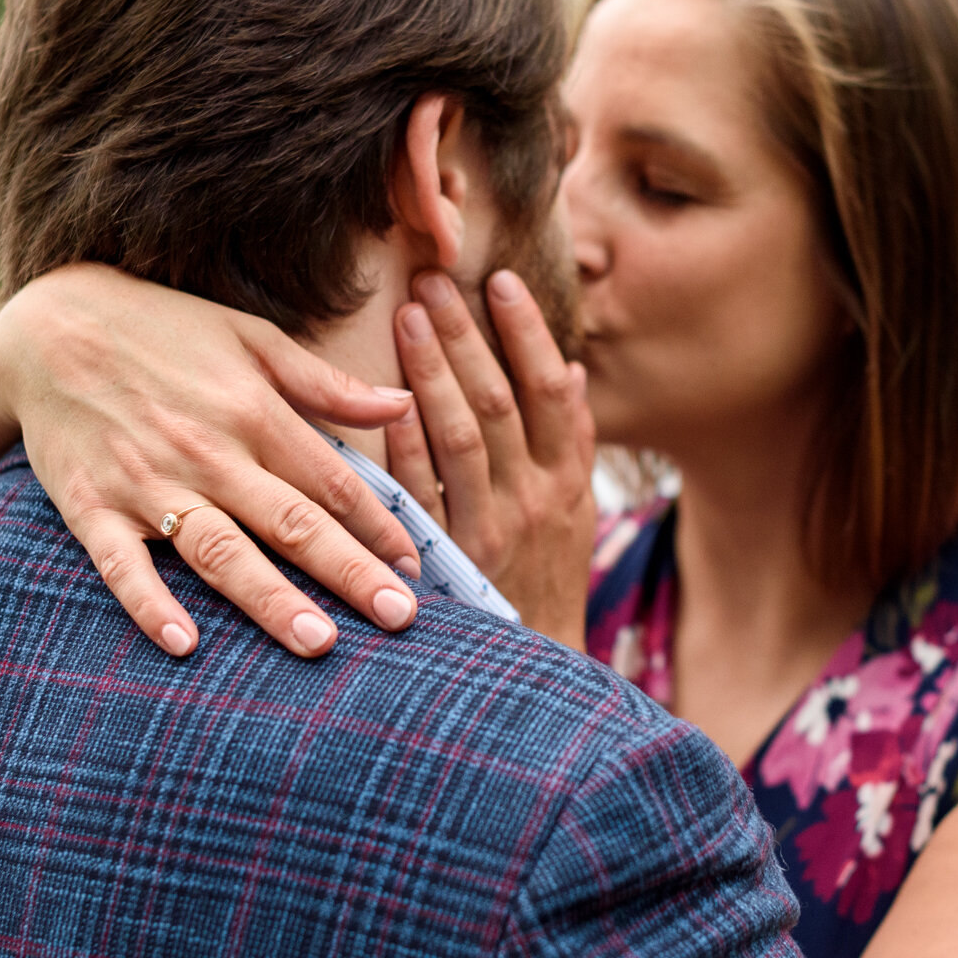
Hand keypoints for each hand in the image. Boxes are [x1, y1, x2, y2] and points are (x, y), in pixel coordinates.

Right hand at [0, 264, 423, 658]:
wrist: (47, 324)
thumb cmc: (163, 330)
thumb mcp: (250, 339)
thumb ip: (325, 384)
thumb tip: (404, 405)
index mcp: (253, 411)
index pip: (331, 482)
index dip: (379, 528)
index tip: (417, 570)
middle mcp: (207, 452)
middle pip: (291, 523)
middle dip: (350, 574)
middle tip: (402, 620)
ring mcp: (147, 483)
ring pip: (220, 551)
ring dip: (270, 600)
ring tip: (318, 644)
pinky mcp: (90, 507)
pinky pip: (122, 566)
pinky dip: (151, 605)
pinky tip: (185, 646)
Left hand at [383, 269, 595, 648]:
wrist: (538, 677)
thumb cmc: (545, 583)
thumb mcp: (574, 514)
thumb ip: (569, 443)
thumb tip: (572, 369)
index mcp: (567, 481)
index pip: (550, 389)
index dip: (526, 332)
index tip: (500, 281)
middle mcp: (535, 498)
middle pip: (501, 398)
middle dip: (467, 334)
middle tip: (433, 279)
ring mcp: (492, 528)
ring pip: (464, 433)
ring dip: (434, 370)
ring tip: (409, 316)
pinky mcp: (450, 560)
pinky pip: (424, 492)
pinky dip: (406, 446)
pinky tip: (384, 403)